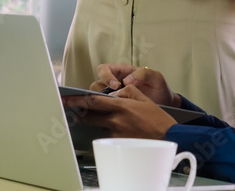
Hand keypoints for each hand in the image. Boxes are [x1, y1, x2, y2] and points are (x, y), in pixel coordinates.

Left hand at [62, 85, 176, 138]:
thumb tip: (115, 92)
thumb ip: (128, 92)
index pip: (93, 101)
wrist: (168, 138)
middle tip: (70, 109)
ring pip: (99, 124)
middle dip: (79, 112)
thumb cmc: (158, 119)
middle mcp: (115, 119)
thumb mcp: (144, 99)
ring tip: (105, 118)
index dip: (77, 100)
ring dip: (98, 120)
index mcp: (121, 106)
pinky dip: (110, 129)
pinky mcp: (118, 142)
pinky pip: (108, 133)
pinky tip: (121, 128)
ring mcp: (116, 132)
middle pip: (90, 115)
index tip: (67, 99)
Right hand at [90, 63, 179, 107]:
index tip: (115, 85)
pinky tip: (110, 115)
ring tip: (109, 108)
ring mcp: (114, 96)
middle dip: (99, 90)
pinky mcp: (115, 108)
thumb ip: (144, 74)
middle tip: (110, 98)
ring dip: (99, 102)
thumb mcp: (156, 78)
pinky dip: (103, 111)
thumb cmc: (160, 89)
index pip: (104, 69)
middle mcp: (115, 83)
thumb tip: (127, 80)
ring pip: (97, 97)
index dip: (106, 76)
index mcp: (122, 72)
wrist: (165, 105)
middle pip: (96, 84)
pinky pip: (104, 109)